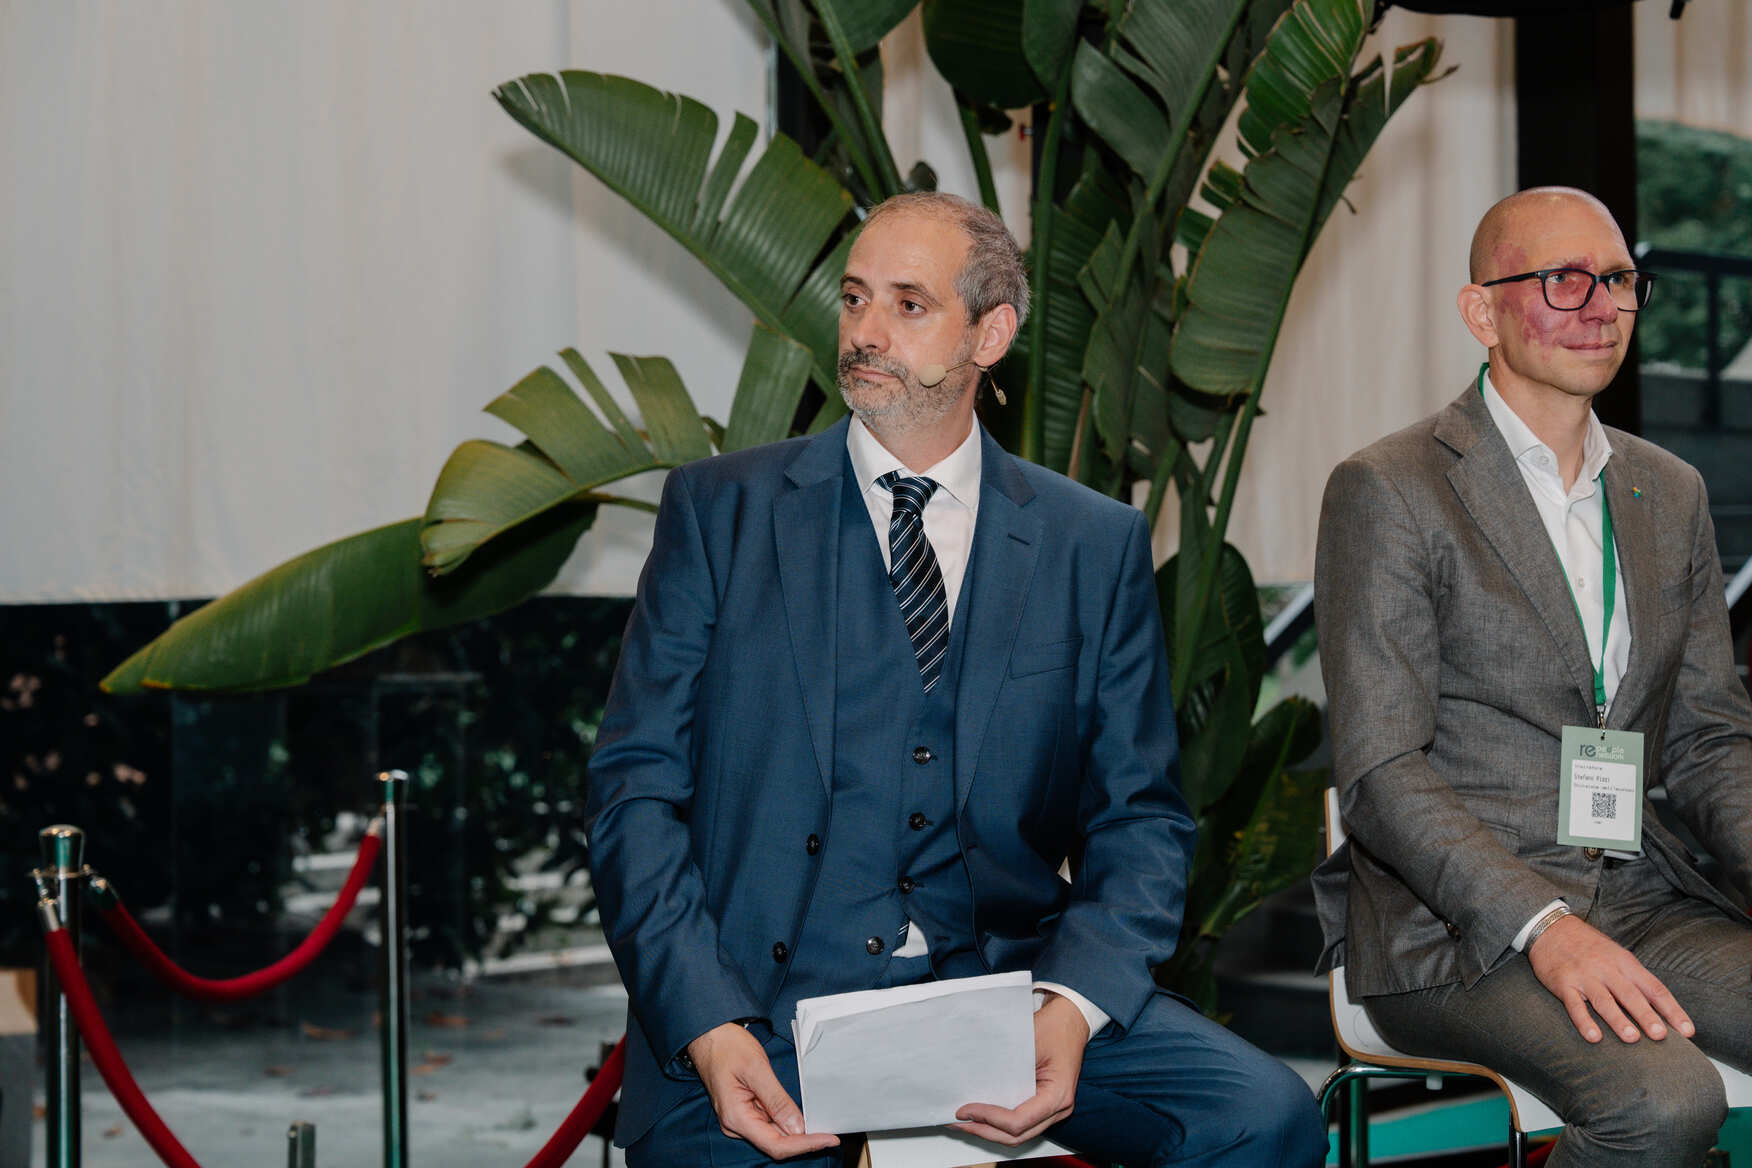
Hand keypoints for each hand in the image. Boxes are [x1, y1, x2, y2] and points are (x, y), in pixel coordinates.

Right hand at [686, 1023, 839, 1159]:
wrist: (709, 1035)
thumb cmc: (727, 1047)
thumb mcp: (757, 1069)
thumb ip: (776, 1100)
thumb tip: (797, 1128)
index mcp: (736, 1116)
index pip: (776, 1144)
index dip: (804, 1145)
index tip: (828, 1139)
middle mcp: (736, 1123)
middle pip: (776, 1143)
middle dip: (803, 1140)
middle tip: (830, 1134)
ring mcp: (740, 1118)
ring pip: (773, 1134)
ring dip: (796, 1132)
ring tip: (820, 1124)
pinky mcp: (744, 1111)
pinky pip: (768, 1123)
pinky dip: (785, 1121)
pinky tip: (800, 1115)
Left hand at [952, 992, 1088, 1145]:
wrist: (1070, 1021)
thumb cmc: (1055, 1028)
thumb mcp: (1029, 1041)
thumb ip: (1005, 1063)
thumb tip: (974, 1079)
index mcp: (1058, 1095)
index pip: (1019, 1120)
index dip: (989, 1118)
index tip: (966, 1109)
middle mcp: (1058, 1108)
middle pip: (1017, 1135)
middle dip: (984, 1131)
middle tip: (958, 1121)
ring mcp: (1052, 1110)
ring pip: (1018, 1135)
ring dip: (990, 1130)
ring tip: (964, 1121)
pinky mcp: (1043, 1106)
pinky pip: (1020, 1123)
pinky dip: (999, 1123)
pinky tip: (980, 1115)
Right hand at [1528, 913, 1694, 1043]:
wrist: (1551, 928)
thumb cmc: (1589, 946)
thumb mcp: (1616, 955)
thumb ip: (1634, 978)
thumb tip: (1659, 1008)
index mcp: (1626, 963)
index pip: (1654, 988)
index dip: (1672, 1010)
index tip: (1688, 1030)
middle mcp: (1607, 969)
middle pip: (1631, 995)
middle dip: (1647, 1016)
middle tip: (1661, 1035)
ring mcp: (1585, 976)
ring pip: (1604, 1000)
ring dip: (1618, 1020)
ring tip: (1632, 1038)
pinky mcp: (1563, 983)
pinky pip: (1574, 1005)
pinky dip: (1584, 1021)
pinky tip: (1593, 1037)